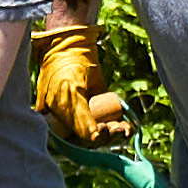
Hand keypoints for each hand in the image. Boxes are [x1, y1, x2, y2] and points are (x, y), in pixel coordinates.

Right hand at [28, 20, 132, 147]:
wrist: (72, 47)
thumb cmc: (65, 70)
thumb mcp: (70, 93)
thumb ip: (79, 117)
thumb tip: (95, 138)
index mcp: (58, 122)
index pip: (77, 139)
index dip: (92, 140)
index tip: (103, 131)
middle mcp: (71, 121)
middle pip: (92, 139)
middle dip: (107, 137)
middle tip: (118, 129)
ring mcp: (86, 113)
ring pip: (103, 132)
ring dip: (116, 133)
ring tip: (126, 128)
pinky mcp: (98, 106)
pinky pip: (110, 120)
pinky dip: (121, 125)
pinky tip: (129, 125)